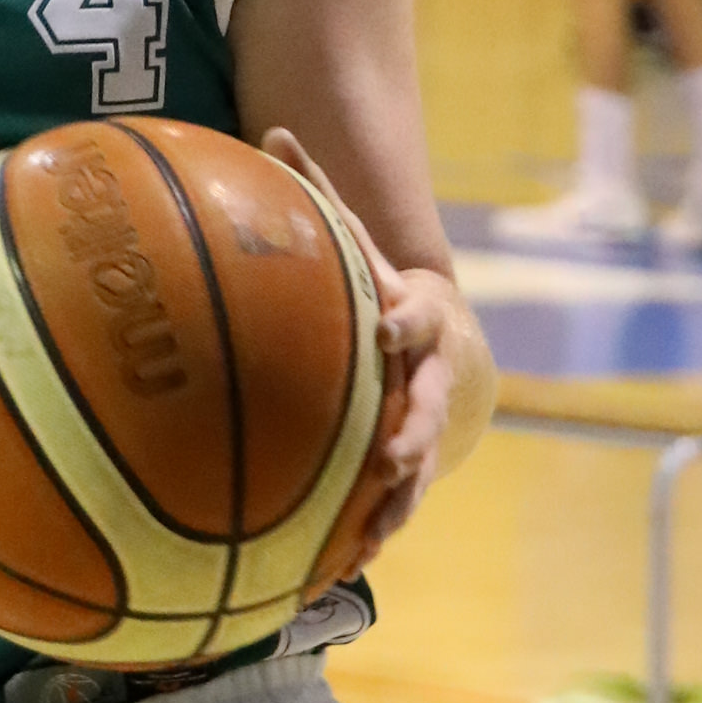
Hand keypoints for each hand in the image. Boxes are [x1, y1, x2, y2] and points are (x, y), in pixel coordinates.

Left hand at [261, 127, 453, 560]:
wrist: (430, 327)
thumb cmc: (371, 280)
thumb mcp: (349, 234)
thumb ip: (315, 191)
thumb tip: (271, 132)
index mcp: (413, 315)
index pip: (417, 315)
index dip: (408, 322)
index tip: (388, 328)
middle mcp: (427, 374)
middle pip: (430, 404)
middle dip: (417, 431)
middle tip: (394, 453)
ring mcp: (423, 419)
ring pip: (419, 466)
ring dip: (399, 502)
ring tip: (374, 539)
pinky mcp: (407, 459)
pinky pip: (394, 501)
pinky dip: (374, 532)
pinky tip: (341, 569)